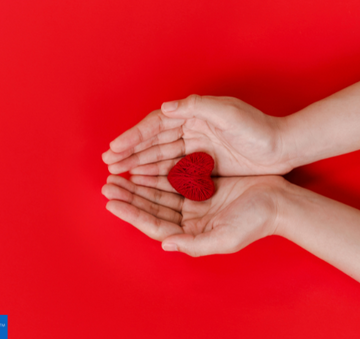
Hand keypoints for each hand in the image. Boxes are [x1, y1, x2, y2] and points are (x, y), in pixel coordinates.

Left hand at [101, 174, 285, 256]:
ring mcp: (192, 204)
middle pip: (150, 208)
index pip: (153, 224)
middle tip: (107, 185)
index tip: (110, 203)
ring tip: (116, 176)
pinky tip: (140, 168)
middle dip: (128, 197)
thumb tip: (165, 244)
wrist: (279, 202)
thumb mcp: (225, 237)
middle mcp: (187, 221)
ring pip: (157, 194)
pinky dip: (155, 175)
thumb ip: (194, 244)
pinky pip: (171, 181)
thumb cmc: (255, 221)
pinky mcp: (199, 188)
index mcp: (189, 234)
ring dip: (137, 186)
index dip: (131, 213)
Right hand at [102, 95, 292, 175]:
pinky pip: (172, 169)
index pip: (155, 125)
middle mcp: (190, 130)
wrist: (282, 147)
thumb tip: (165, 107)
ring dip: (138, 164)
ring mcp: (195, 148)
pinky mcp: (202, 164)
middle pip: (152, 142)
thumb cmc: (257, 128)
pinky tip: (141, 180)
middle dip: (129, 152)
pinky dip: (155, 174)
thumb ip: (197, 107)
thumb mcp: (229, 113)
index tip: (114, 147)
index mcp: (192, 115)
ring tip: (117, 172)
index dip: (134, 136)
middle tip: (108, 163)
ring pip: (159, 156)